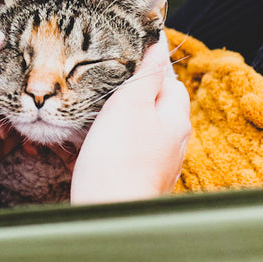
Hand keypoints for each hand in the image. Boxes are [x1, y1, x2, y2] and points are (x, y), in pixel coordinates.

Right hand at [70, 34, 190, 204]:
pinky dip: (107, 147)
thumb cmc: (119, 159)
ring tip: (89, 117)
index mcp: (175, 119)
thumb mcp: (131, 104)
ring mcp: (155, 165)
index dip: (148, 68)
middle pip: (153, 106)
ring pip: (135, 131)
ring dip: (115, 122)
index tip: (121, 61)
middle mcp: (172, 143)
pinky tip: (87, 148)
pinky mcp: (135, 181)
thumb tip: (160, 44)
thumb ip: (146, 73)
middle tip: (100, 88)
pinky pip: (123, 155)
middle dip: (128, 96)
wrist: (109, 216)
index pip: (170, 81)